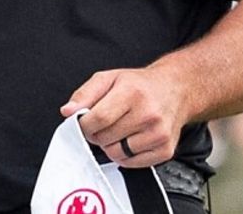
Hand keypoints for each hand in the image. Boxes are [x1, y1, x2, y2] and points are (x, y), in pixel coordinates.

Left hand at [62, 67, 189, 167]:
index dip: (84, 124)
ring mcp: (159, 134)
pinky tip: (128, 139)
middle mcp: (149, 114)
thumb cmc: (138, 85)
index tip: (83, 122)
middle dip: (96, 134)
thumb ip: (84, 94)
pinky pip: (132, 163)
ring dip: (110, 145)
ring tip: (117, 131)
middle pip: (105, 137)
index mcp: (132, 93)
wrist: (174, 90)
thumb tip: (67, 111)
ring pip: (117, 153)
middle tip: (102, 124)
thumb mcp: (108, 79)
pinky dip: (125, 155)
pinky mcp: (165, 150)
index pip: (98, 119)